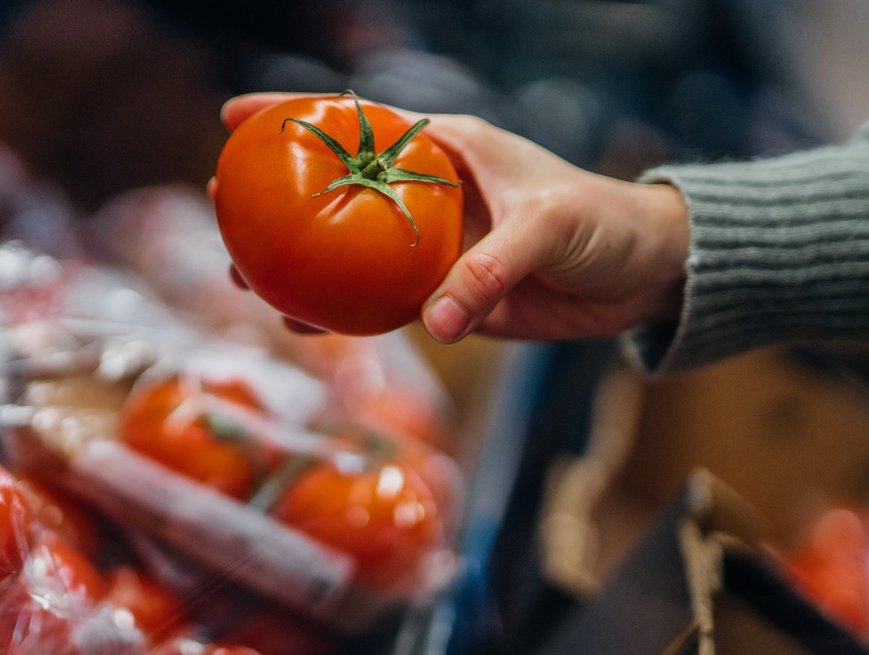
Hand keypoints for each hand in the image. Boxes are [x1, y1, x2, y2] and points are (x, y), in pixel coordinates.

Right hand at [216, 93, 691, 342]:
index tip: (235, 118)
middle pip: (337, 194)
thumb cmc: (603, 223)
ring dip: (302, 266)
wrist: (644, 274)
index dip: (295, 116)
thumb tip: (437, 324)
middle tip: (224, 208)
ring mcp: (435, 248)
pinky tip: (306, 323)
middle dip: (279, 200)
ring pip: (351, 256)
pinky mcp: (450, 296)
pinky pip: (385, 305)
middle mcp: (431, 196)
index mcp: (449, 151)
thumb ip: (492, 269)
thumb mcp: (549, 227)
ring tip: (247, 276)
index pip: (360, 123)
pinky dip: (346, 315)